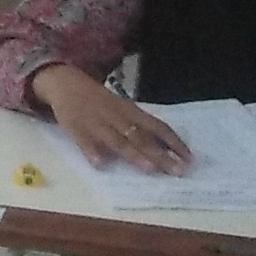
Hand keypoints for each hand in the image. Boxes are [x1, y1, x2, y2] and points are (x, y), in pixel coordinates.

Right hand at [33, 65, 192, 174]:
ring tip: (149, 169)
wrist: (65, 83)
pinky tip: (101, 164)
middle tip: (178, 171)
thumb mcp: (121, 107)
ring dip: (134, 154)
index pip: (157, 126)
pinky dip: (93, 152)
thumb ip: (139, 125)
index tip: (190, 158)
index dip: (174, 142)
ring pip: (118, 141)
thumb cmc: (99, 100)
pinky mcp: (76, 128)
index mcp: (130, 111)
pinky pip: (85, 141)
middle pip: (141, 138)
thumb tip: (164, 146)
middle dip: (160, 155)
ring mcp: (96, 123)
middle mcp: (117, 117)